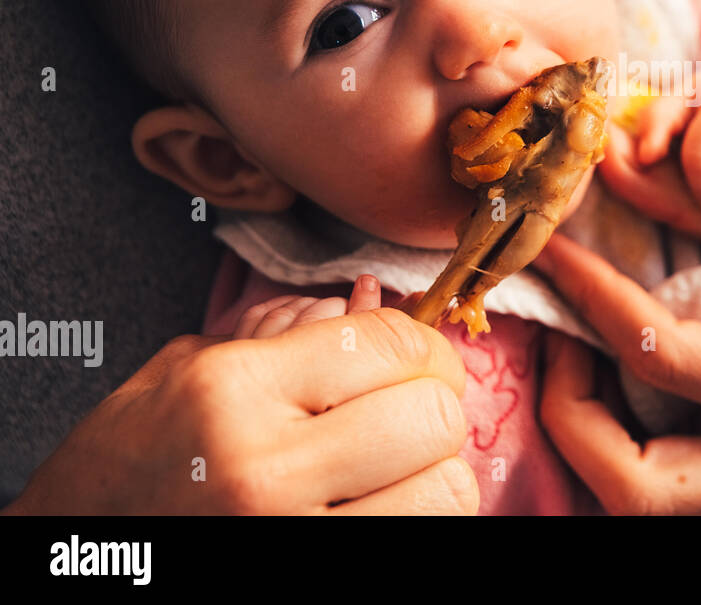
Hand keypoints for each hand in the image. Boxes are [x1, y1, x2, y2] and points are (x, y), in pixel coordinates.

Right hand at [3, 284, 476, 514]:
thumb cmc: (130, 460)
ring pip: (445, 490)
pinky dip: (415, 514)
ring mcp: (291, 540)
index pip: (392, 345)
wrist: (76, 549)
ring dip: (433, 471)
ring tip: (393, 466)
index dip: (421, 344)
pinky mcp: (314, 584)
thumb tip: (375, 302)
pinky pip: (420, 538)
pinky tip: (379, 502)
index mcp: (235, 391)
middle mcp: (268, 468)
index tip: (411, 356)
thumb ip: (287, 334)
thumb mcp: (188, 371)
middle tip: (408, 407)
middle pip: (433, 418)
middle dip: (434, 403)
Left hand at [532, 127, 700, 513]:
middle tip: (558, 336)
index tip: (553, 252)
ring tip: (581, 349)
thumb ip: (688, 203)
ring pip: (642, 499)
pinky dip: (624, 437)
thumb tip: (597, 170)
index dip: (591, 298)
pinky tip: (616, 373)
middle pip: (633, 487)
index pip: (659, 360)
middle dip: (572, 414)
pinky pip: (668, 484)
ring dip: (592, 433)